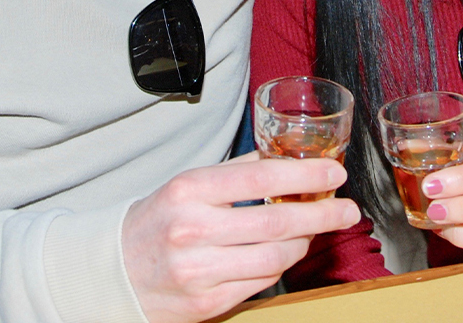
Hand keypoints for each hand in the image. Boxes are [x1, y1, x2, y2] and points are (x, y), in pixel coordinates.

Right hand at [122, 154, 359, 322]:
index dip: (305, 175)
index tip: (334, 173)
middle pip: (276, 221)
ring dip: (303, 242)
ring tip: (313, 230)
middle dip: (321, 213)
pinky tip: (286, 252)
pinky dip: (280, 266)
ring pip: (275, 257)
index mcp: (188, 191)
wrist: (116, 272)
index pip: (260, 178)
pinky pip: (261, 283)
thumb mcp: (186, 186)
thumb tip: (286, 160)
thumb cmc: (156, 223)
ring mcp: (200, 270)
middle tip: (345, 209)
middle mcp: (193, 230)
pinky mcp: (207, 302)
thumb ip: (236, 173)